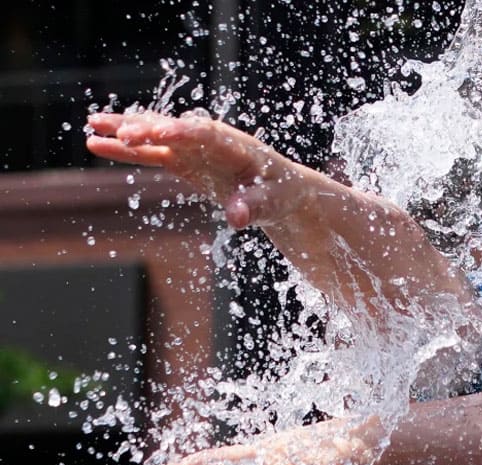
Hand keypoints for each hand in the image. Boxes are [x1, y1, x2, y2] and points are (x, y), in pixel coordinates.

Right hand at [86, 112, 315, 229]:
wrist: (283, 191)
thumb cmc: (282, 194)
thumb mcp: (274, 203)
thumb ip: (254, 207)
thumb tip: (236, 218)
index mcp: (237, 147)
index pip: (207, 136)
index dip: (185, 133)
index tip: (161, 132)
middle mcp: (212, 141)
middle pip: (176, 130)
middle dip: (150, 129)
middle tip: (121, 131)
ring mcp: (195, 149)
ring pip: (157, 135)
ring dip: (127, 130)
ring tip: (94, 125)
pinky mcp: (185, 160)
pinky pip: (152, 153)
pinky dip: (127, 149)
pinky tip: (97, 143)